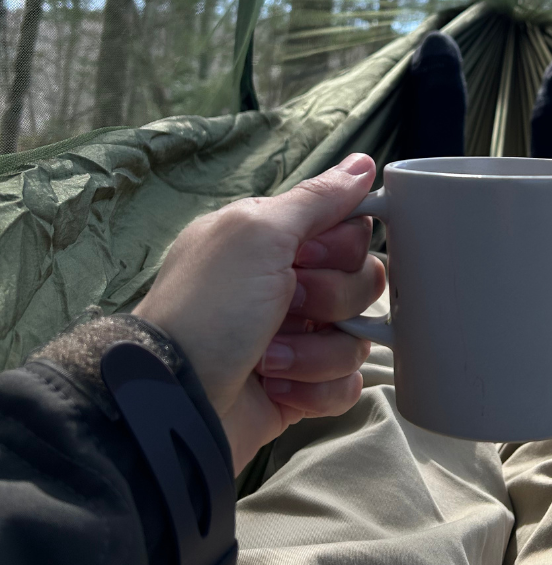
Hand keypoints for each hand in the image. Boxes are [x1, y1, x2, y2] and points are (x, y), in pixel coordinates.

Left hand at [134, 153, 384, 472]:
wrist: (173, 401)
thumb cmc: (207, 309)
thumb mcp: (258, 233)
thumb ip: (316, 199)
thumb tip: (362, 163)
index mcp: (275, 242)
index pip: (351, 229)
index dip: (341, 245)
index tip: (305, 255)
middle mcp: (288, 285)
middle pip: (363, 281)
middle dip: (330, 298)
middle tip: (286, 305)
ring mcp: (297, 338)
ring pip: (357, 336)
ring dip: (315, 350)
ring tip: (269, 358)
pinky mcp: (302, 387)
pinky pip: (347, 383)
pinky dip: (316, 389)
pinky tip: (277, 388)